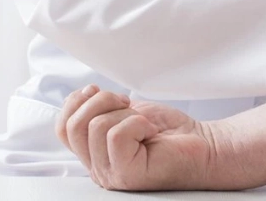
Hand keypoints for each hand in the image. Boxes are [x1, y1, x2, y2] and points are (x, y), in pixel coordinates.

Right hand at [56, 85, 214, 190]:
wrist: (203, 144)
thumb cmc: (169, 130)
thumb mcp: (127, 112)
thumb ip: (101, 109)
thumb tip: (83, 94)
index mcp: (93, 151)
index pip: (62, 127)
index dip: (77, 101)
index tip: (101, 91)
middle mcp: (97, 166)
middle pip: (72, 125)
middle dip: (101, 101)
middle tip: (127, 103)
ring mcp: (110, 173)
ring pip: (95, 127)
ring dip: (125, 113)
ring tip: (144, 122)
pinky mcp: (127, 174)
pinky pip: (116, 135)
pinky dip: (137, 123)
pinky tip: (150, 131)